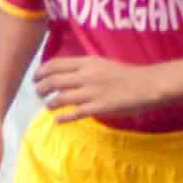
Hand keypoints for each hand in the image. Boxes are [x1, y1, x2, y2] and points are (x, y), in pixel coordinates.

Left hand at [33, 55, 156, 122]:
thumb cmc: (125, 74)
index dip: (41, 71)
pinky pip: (74, 113)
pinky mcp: (98, 108)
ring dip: (50, 103)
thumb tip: (64, 73)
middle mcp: (86, 76)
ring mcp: (91, 93)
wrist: (146, 85)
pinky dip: (63, 117)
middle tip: (39, 93)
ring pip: (60, 98)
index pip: (55, 64)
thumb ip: (83, 68)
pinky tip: (58, 120)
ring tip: (48, 105)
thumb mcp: (102, 63)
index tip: (36, 78)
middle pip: (53, 81)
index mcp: (86, 63)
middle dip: (41, 88)